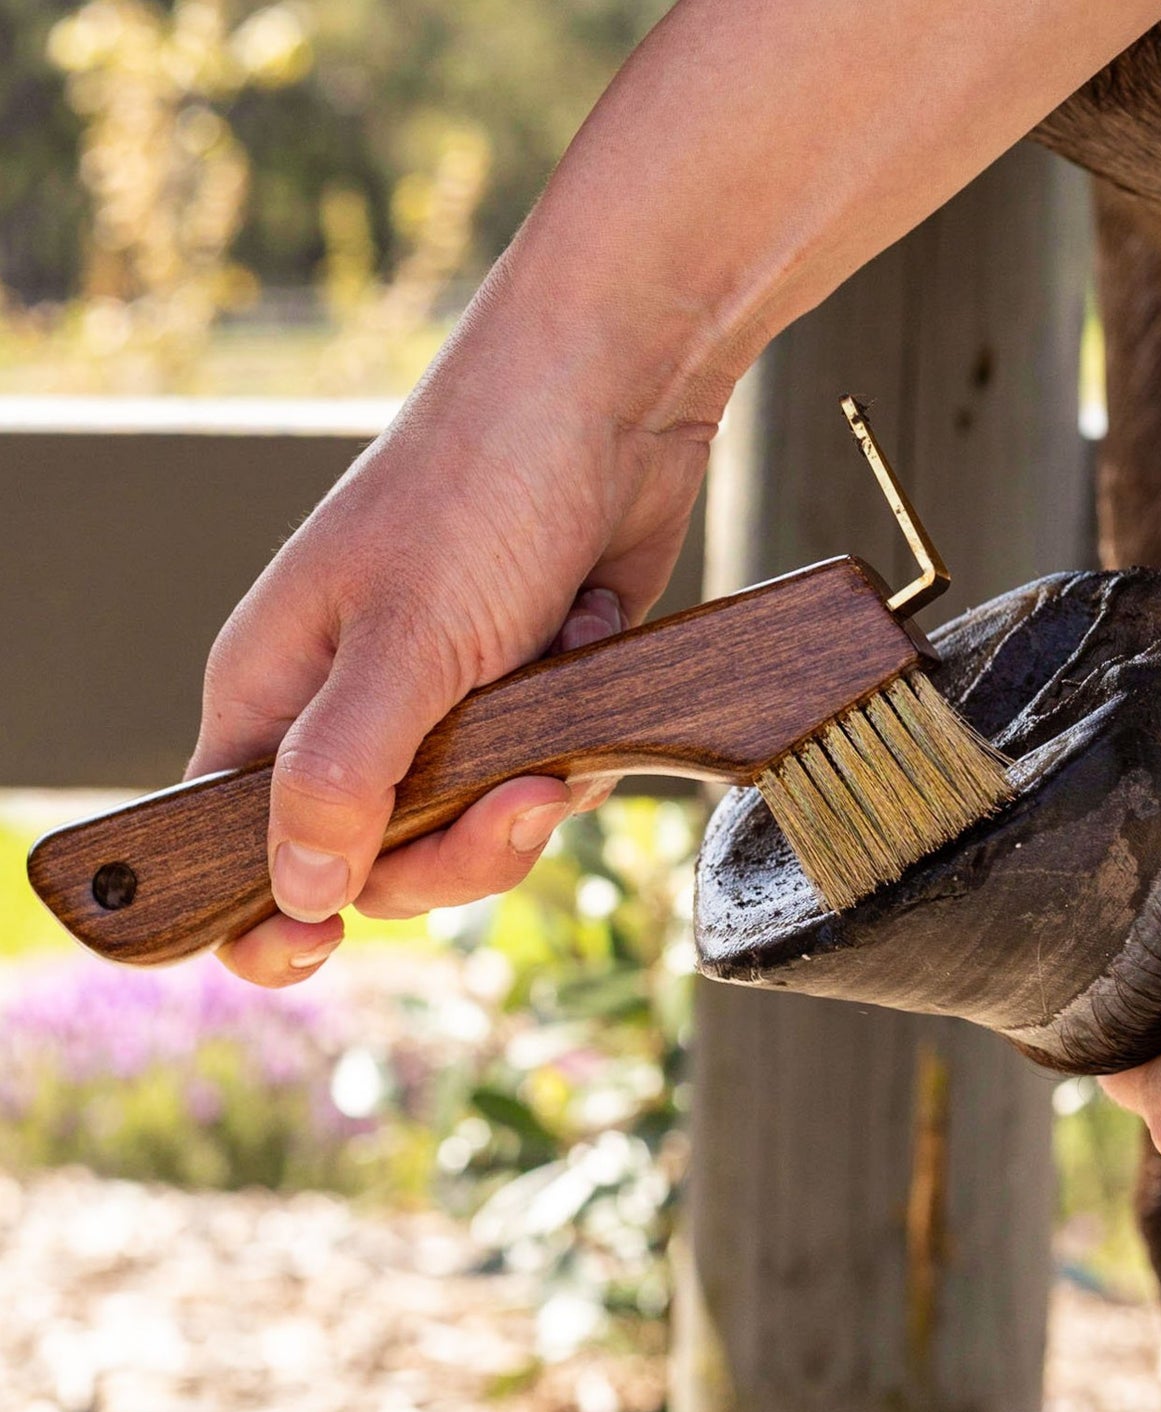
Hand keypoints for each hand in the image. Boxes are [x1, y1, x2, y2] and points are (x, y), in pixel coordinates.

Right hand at [186, 0, 1160, 989]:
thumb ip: (345, 773)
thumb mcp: (409, 640)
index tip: (307, 950)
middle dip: (456, 854)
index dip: (261, 911)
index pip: (230, 841)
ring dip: (527, 797)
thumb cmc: (486, 485)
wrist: (612, 393)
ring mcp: (440, 703)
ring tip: (560, 714)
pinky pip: (540, 780)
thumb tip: (298, 892)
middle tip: (521, 802)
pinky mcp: (521, 693)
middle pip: (374, 863)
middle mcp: (347, 707)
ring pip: (469, 830)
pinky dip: (575, 743)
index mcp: (273, 691)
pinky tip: (583, 650)